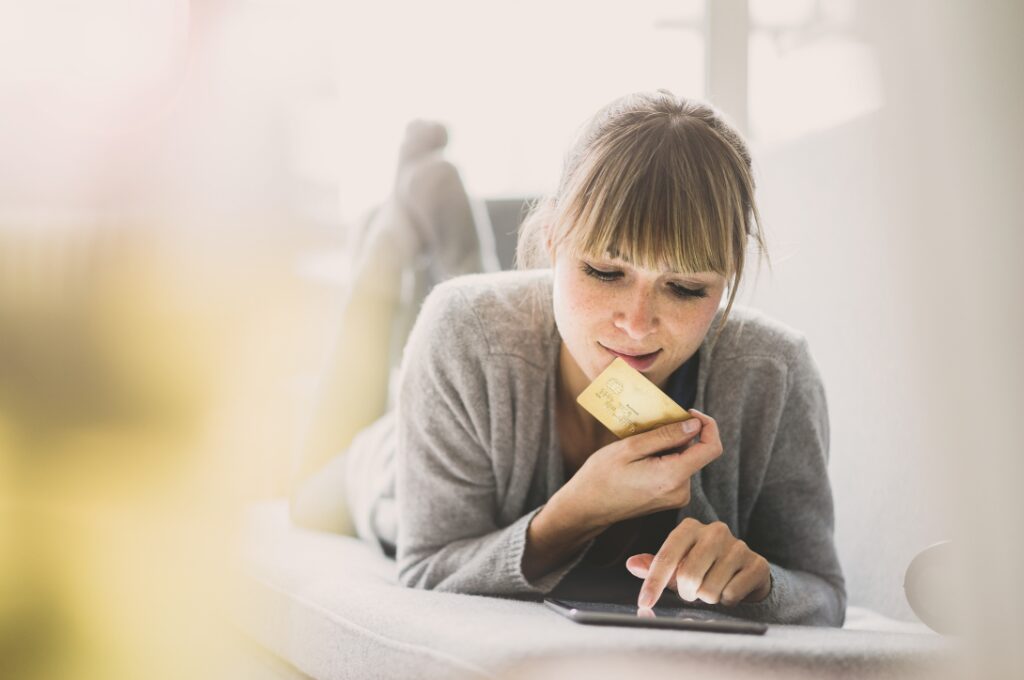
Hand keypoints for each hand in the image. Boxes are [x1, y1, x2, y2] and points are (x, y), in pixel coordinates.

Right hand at [560, 408, 721, 529]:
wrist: (587, 508)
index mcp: (673, 477)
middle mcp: (681, 491)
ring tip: (639, 447)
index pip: (712, 448)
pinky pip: (676, 470)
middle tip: (649, 428)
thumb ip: (666, 436)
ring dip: (668, 447)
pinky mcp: (669, 498)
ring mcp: (676, 497)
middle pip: (695, 452)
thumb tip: (694, 425)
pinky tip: (640, 459)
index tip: (689, 413)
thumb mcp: (630, 447)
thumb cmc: (602, 477)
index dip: (708, 425)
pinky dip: (664, 458)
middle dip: (678, 435)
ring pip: (684, 460)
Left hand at [626, 517, 771, 608]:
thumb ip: (654, 565)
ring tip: (713, 587)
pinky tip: (730, 589)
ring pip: (710, 590)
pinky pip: (731, 595)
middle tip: (693, 592)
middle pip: (689, 576)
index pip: (666, 557)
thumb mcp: (677, 564)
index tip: (644, 603)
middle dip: (687, 593)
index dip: (654, 583)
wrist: (746, 570)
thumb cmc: (704, 566)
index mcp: (690, 527)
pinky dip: (727, 600)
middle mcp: (714, 531)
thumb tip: (632, 564)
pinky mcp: (757, 563)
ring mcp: (738, 546)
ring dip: (708, 597)